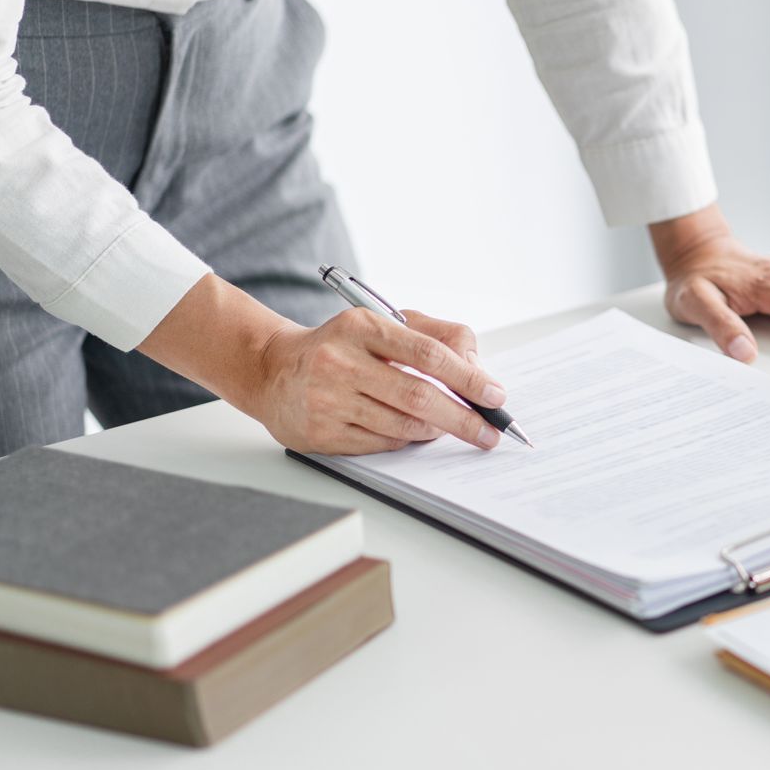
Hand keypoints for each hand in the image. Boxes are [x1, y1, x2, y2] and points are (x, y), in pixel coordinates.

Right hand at [248, 307, 506, 454]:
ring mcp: (327, 400)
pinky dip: (405, 441)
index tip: (495, 396)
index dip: (468, 378)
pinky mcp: (320, 433)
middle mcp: (340, 362)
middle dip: (463, 418)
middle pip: (419, 396)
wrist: (274, 370)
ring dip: (435, 430)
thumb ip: (438, 337)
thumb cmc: (344, 346)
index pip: (428, 354)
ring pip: (403, 426)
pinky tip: (412, 432)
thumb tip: (477, 370)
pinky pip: (381, 444)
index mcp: (361, 327)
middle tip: (489, 432)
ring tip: (448, 426)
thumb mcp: (386, 324)